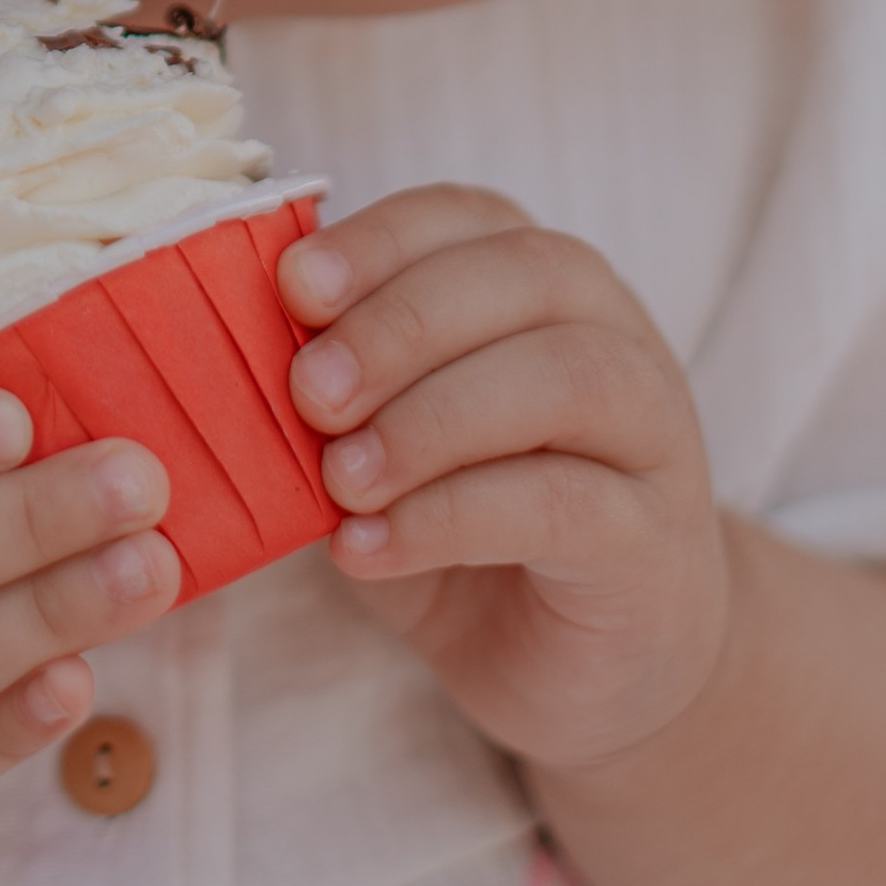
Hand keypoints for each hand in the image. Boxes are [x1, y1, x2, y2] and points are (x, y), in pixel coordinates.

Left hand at [279, 188, 727, 770]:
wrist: (593, 668)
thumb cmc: (474, 528)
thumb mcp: (392, 440)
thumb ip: (342, 385)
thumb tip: (231, 342)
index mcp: (543, 287)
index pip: (470, 217)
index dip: (381, 240)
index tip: (293, 289)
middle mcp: (616, 337)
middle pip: (527, 277)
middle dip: (401, 323)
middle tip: (308, 393)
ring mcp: (652, 438)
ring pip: (567, 377)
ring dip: (433, 417)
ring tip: (341, 477)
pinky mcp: (653, 542)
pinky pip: (566, 503)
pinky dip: (451, 517)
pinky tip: (369, 549)